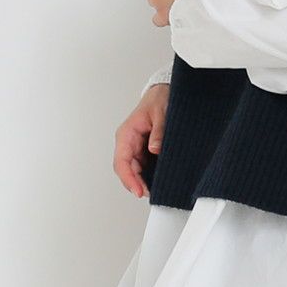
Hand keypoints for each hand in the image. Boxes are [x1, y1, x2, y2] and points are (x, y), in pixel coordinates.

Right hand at [113, 83, 169, 197]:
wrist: (164, 92)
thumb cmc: (159, 99)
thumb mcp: (161, 113)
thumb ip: (158, 131)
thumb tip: (155, 149)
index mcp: (126, 134)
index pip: (122, 162)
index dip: (129, 179)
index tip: (138, 191)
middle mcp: (128, 142)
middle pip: (127, 170)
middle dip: (136, 184)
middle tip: (151, 194)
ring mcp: (136, 147)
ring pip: (135, 170)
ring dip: (143, 181)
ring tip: (157, 190)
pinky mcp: (144, 149)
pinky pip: (144, 166)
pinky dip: (150, 174)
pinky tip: (159, 180)